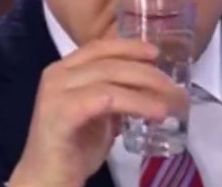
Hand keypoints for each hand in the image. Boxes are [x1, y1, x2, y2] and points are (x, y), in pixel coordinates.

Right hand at [7, 39, 187, 186]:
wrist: (46, 180)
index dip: (130, 47)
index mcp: (64, 70)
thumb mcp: (100, 115)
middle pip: (110, 61)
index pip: (99, 47)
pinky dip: (135, 103)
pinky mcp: (61, 113)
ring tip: (172, 102)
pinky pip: (105, 99)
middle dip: (147, 72)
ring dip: (147, 87)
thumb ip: (116, 97)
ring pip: (110, 77)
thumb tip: (148, 87)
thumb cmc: (72, 149)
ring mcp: (56, 93)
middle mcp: (57, 75)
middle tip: (175, 87)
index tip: (156, 53)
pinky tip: (154, 113)